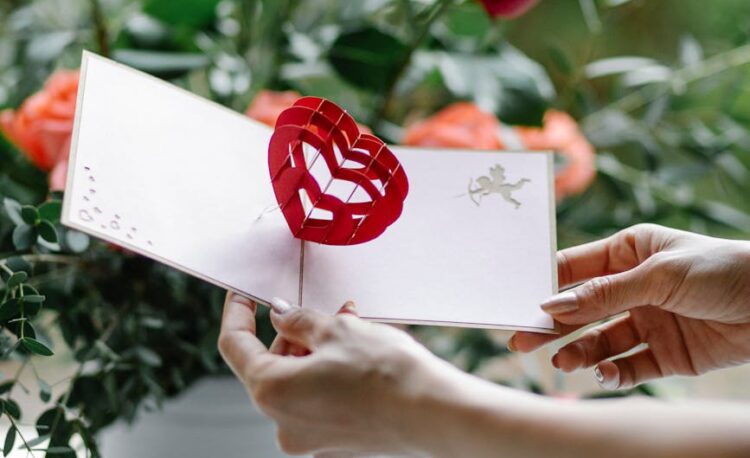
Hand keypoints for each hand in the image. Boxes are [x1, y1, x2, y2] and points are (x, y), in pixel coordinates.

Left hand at [218, 293, 454, 456]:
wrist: (434, 413)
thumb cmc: (386, 374)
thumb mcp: (336, 330)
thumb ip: (298, 320)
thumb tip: (281, 315)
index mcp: (272, 392)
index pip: (236, 345)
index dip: (238, 313)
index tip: (243, 295)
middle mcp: (283, 422)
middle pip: (270, 365)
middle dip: (293, 333)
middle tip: (322, 310)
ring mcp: (310, 436)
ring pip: (298, 380)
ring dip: (316, 350)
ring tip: (351, 327)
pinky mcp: (335, 440)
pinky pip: (319, 398)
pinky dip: (330, 373)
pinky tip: (357, 353)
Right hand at [510, 223, 749, 388]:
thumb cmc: (722, 269)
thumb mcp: (658, 276)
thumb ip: (604, 294)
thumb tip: (551, 304)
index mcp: (629, 253)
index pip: (575, 268)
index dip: (546, 284)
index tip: (517, 301)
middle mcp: (633, 288)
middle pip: (581, 309)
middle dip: (552, 325)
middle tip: (521, 339)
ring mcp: (648, 322)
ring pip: (600, 341)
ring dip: (579, 352)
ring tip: (563, 363)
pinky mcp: (665, 355)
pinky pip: (629, 366)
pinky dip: (613, 373)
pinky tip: (603, 374)